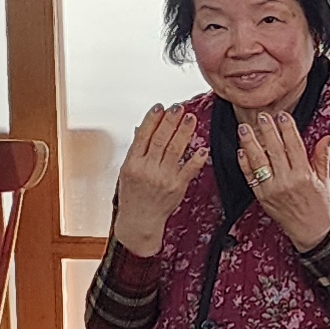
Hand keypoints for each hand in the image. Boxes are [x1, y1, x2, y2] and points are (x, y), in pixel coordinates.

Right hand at [107, 103, 205, 255]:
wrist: (139, 222)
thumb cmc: (132, 196)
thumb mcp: (126, 172)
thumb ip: (137, 150)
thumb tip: (143, 127)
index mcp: (132, 164)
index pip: (143, 136)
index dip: (152, 120)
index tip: (160, 106)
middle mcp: (147, 170)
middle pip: (160, 140)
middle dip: (170, 121)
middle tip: (179, 108)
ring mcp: (163, 178)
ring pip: (175, 150)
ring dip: (184, 132)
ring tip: (190, 118)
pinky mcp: (177, 187)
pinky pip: (189, 169)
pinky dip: (196, 158)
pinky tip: (203, 147)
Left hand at [235, 107, 329, 250]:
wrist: (310, 231)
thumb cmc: (318, 205)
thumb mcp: (324, 180)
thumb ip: (322, 157)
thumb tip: (327, 138)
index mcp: (304, 175)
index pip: (294, 145)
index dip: (287, 128)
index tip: (282, 115)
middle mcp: (287, 181)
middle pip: (275, 150)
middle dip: (267, 131)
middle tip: (261, 116)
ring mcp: (272, 189)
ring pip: (259, 161)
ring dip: (250, 144)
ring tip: (244, 129)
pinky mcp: (262, 197)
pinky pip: (250, 177)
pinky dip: (245, 164)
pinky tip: (241, 152)